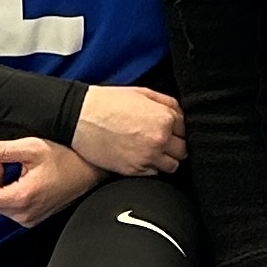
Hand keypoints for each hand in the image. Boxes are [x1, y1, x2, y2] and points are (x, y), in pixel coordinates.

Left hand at [0, 136, 101, 228]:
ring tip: (4, 160)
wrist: (91, 170)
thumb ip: (2, 149)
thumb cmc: (68, 158)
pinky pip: (10, 204)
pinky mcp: (35, 216)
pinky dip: (5, 187)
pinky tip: (14, 171)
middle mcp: (24, 213)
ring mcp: (30, 217)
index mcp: (21, 198)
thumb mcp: (32, 147)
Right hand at [69, 85, 184, 175]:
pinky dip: (150, 168)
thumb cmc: (108, 103)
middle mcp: (160, 140)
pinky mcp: (134, 171)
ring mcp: (147, 157)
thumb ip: (167, 103)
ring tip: (152, 150)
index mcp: (165, 119)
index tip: (171, 130)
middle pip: (183, 151)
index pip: (187, 130)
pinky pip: (154, 174)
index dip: (179, 130)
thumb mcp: (142, 92)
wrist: (80, 118)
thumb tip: (180, 114)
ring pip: (172, 166)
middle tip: (162, 141)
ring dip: (165, 159)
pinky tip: (140, 156)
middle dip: (176, 146)